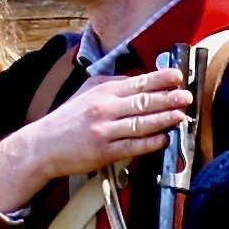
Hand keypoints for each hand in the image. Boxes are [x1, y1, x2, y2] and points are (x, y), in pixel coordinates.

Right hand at [0, 69, 197, 212]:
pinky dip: (149, 143)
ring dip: (164, 119)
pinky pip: (132, 146)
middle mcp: (104, 109)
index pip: (137, 83)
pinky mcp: (104, 152)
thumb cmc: (67, 119)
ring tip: (181, 115)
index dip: (160, 79)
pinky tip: (164, 139)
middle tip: (186, 96)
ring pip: (140, 123)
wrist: (42, 145)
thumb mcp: (86, 92)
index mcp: (102, 92)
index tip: (177, 76)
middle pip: (142, 102)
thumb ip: (112, 84)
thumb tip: (138, 79)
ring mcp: (105, 131)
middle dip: (168, 98)